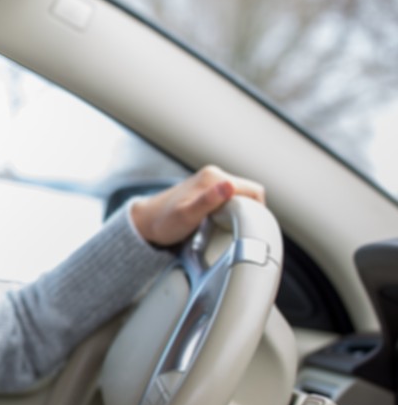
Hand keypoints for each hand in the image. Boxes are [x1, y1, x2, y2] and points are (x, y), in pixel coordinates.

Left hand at [130, 165, 265, 248]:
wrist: (146, 222)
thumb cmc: (164, 222)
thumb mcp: (187, 216)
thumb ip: (208, 201)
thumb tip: (228, 186)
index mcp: (213, 177)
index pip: (254, 190)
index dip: (259, 210)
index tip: (252, 226)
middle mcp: (213, 175)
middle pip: (249, 193)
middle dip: (252, 210)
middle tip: (242, 229)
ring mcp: (210, 182)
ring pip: (240, 196)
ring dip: (242, 211)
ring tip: (232, 227)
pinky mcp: (207, 191)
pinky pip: (230, 199)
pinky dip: (233, 211)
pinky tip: (224, 223)